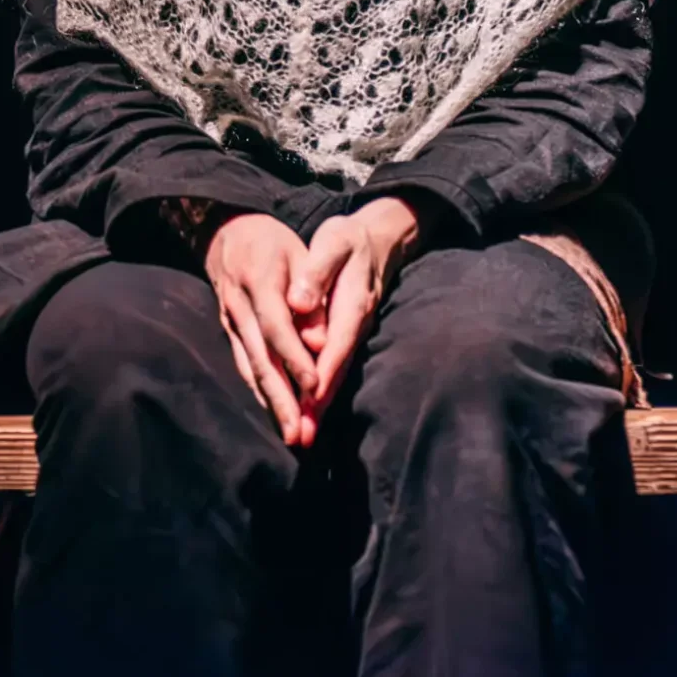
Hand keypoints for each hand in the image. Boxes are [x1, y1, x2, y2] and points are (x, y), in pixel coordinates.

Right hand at [202, 212, 320, 446]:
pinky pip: (243, 364)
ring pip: (249, 367)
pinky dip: (258, 390)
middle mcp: (239, 306)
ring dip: (269, 403)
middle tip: (297, 432)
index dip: (295, 358)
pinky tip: (273, 412)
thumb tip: (321, 341)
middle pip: (260, 357)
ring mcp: (230, 320)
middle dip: (280, 398)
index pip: (277, 327)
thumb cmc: (272, 242)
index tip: (314, 387)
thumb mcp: (299, 254)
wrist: (226, 233)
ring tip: (289, 434)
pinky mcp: (228, 331)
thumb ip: (313, 294)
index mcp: (259, 281)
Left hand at [289, 197, 423, 419]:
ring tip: (302, 435)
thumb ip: (316, 272)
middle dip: (319, 404)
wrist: (377, 239)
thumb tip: (299, 302)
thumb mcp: (332, 243)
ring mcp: (353, 334)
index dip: (322, 375)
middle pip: (336, 370)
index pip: (335, 346)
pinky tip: (308, 410)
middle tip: (301, 437)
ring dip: (319, 405)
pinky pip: (333, 367)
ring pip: (335, 374)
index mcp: (352, 304)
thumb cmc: (348, 240)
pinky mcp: (346, 336)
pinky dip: (321, 390)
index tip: (308, 402)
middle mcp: (355, 326)